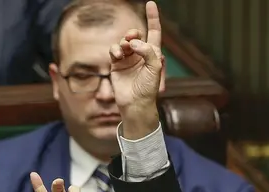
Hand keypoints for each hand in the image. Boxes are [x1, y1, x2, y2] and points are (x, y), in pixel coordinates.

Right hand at [108, 1, 165, 137]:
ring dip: (124, 42)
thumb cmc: (148, 88)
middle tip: (132, 37)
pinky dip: (115, 49)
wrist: (135, 104)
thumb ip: (148, 51)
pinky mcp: (116, 65)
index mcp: (153, 53)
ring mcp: (127, 59)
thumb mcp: (154, 67)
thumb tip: (134, 42)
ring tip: (125, 49)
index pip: (154, 31)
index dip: (153, 18)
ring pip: (123, 42)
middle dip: (133, 33)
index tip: (150, 4)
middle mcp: (140, 54)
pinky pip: (114, 51)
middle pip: (136, 35)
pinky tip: (118, 55)